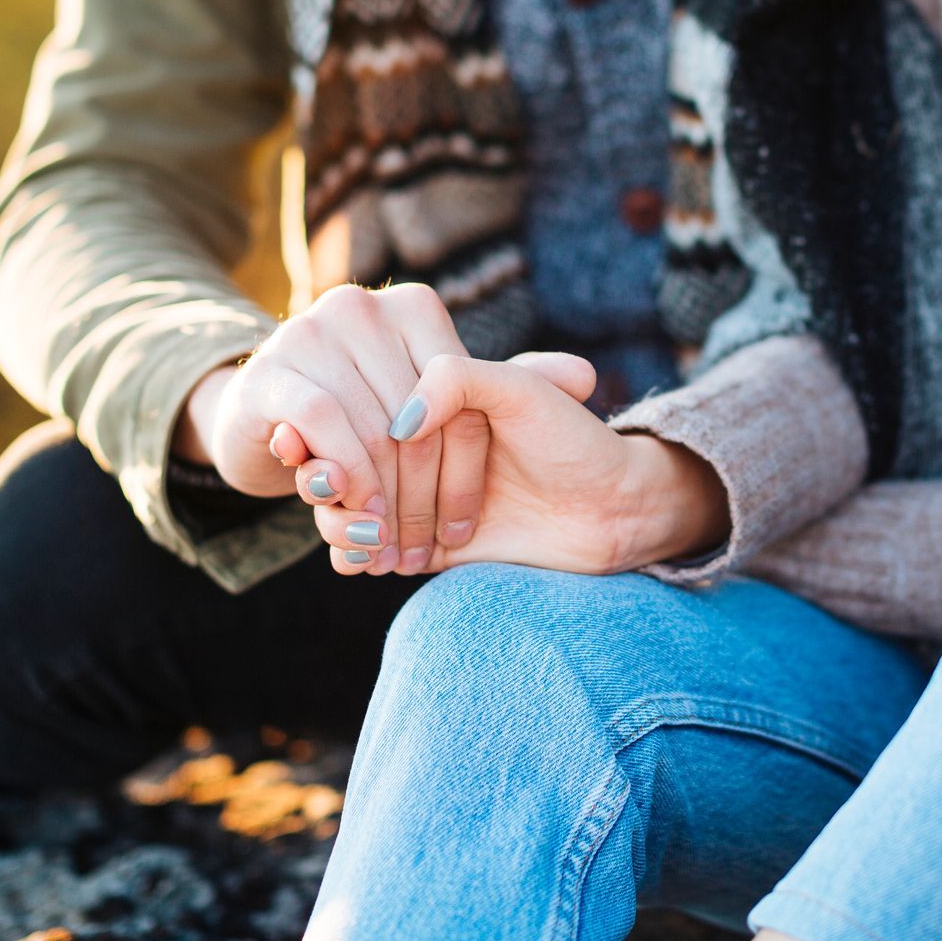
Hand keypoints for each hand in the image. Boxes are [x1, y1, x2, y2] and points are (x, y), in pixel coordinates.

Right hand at [171, 283, 477, 575]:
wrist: (257, 417)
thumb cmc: (358, 418)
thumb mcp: (420, 408)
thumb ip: (457, 408)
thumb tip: (419, 427)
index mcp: (415, 309)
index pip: (461, 402)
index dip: (465, 474)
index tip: (462, 527)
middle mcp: (363, 309)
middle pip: (416, 423)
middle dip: (422, 499)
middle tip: (419, 553)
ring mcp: (309, 333)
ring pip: (372, 431)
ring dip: (384, 501)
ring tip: (388, 544)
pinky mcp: (266, 371)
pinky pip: (320, 422)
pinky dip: (343, 470)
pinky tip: (349, 507)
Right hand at [312, 353, 729, 575]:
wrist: (606, 515)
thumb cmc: (572, 442)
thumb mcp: (522, 391)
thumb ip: (457, 379)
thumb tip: (397, 423)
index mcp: (430, 380)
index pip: (375, 406)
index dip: (384, 439)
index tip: (408, 455)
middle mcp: (410, 427)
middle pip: (347, 453)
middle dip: (358, 490)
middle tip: (381, 521)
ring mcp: (403, 479)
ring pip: (335, 491)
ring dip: (342, 522)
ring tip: (374, 544)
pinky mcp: (403, 527)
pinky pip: (349, 536)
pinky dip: (347, 549)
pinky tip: (365, 561)